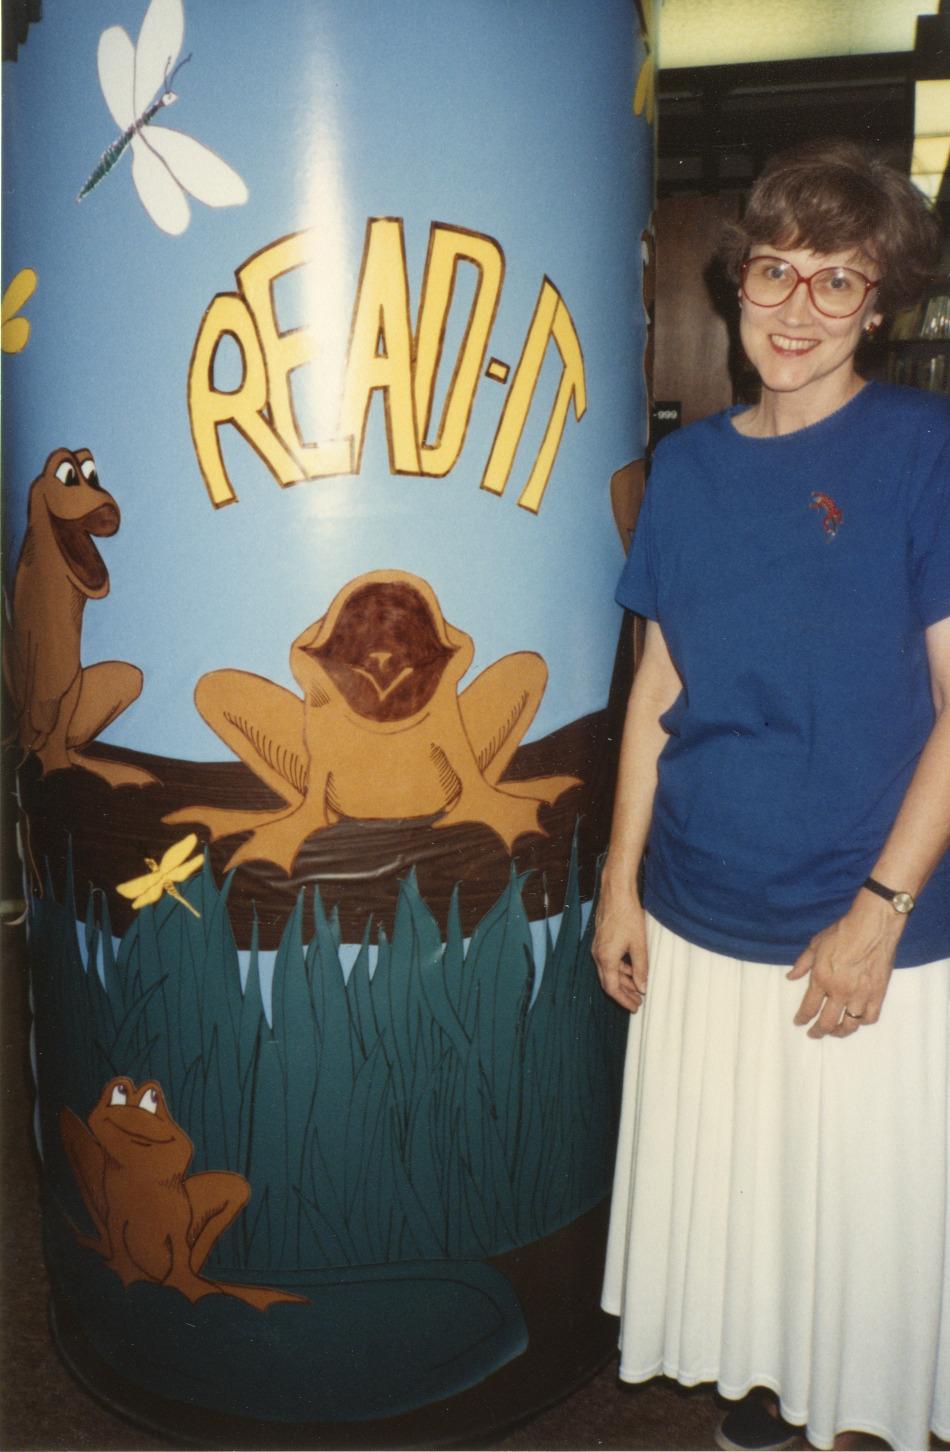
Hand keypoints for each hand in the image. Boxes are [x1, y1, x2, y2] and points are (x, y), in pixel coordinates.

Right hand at [593, 866, 647, 1013]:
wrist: (616, 892)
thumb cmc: (628, 916)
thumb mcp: (639, 944)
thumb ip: (640, 968)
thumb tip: (642, 988)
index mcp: (606, 958)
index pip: (612, 988)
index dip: (624, 1000)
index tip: (635, 1008)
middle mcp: (598, 955)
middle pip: (609, 982)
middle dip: (623, 994)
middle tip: (638, 1003)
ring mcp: (598, 947)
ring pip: (609, 972)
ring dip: (623, 982)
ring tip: (637, 989)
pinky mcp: (601, 941)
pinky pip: (609, 961)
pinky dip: (620, 969)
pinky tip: (632, 970)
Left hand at [786, 894, 903, 1038]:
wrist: (873, 925)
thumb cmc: (842, 931)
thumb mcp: (816, 944)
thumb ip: (802, 963)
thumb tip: (790, 977)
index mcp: (822, 979)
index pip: (808, 1008)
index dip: (802, 1018)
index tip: (799, 1023)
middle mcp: (840, 991)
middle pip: (827, 1022)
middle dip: (818, 1032)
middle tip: (814, 1034)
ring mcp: (861, 995)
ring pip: (850, 1025)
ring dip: (840, 1032)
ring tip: (835, 1031)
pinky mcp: (878, 993)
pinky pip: (870, 1017)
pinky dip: (862, 1022)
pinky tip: (857, 1020)